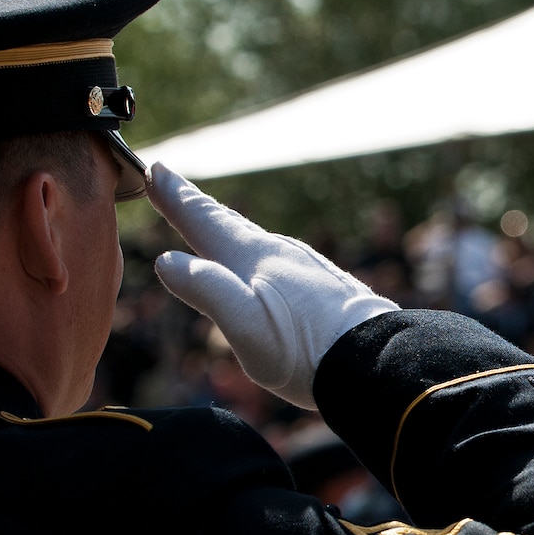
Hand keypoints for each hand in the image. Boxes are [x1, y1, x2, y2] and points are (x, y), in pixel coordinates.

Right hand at [146, 163, 396, 408]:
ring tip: (213, 222)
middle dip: (197, 205)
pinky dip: (256, 251)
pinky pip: (278, 259)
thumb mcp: (244, 324)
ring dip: (228, 227)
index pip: (206, 221)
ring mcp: (307, 269)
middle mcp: (282, 253)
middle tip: (172, 180)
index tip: (156, 170)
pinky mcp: (327, 290)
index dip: (177, 198)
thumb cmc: (306, 350)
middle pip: (229, 224)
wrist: (378, 364)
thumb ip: (206, 289)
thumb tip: (168, 261)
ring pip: (256, 240)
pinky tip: (264, 269)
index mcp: (256, 258)